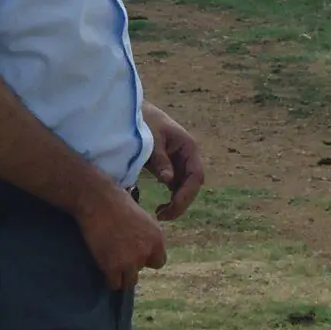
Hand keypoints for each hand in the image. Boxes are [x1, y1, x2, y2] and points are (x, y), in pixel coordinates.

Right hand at [74, 182, 166, 291]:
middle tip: (119, 253)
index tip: (135, 253)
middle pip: (141, 270)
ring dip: (122, 275)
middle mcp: (146, 252)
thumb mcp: (142, 219)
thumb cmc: (118, 203)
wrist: (98, 202)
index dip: (146, 259)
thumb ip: (145, 236)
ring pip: (129, 282)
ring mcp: (129, 261)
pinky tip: (106, 270)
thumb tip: (142, 248)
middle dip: (132, 264)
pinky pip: (114, 284)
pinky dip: (110, 280)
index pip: (158, 262)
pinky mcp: (112, 267)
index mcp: (157, 239)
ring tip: (113, 265)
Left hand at [142, 101, 205, 221]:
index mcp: (189, 148)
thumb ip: (160, 160)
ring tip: (160, 214)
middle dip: (181, 203)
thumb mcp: (151, 140)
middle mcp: (188, 157)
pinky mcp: (170, 167)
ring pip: (185, 188)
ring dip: (177, 203)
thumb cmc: (144, 122)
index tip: (171, 207)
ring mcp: (180, 163)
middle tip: (162, 215)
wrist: (135, 113)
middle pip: (192, 185)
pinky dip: (171, 198)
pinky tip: (160, 208)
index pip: (195, 176)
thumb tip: (168, 181)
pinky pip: (176, 186)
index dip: (186, 195)